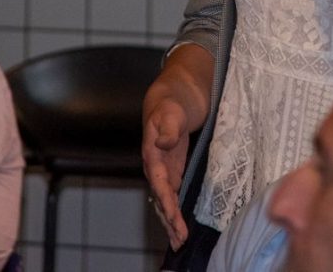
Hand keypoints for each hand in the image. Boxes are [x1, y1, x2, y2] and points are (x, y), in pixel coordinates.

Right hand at [141, 90, 192, 249]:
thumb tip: (163, 142)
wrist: (175, 90)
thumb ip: (168, 126)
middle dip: (169, 220)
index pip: (160, 184)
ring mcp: (165, 166)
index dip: (167, 204)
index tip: (175, 221)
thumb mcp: (171, 110)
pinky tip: (180, 220)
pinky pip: (173, 191)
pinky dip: (176, 207)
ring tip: (178, 241)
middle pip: (161, 197)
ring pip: (166, 198)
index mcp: (152, 152)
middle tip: (179, 241)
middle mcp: (156, 163)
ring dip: (171, 219)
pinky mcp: (174, 165)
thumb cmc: (172, 99)